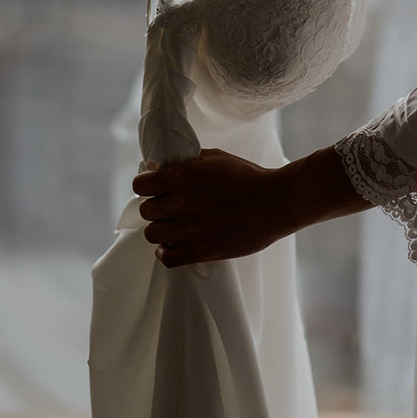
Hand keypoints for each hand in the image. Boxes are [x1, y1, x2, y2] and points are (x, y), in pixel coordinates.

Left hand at [133, 149, 295, 267]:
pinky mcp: (202, 250)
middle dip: (155, 209)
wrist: (276, 202)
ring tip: (172, 228)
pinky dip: (166, 253)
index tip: (153, 189)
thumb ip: (188, 161)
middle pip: (146, 212)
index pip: (141, 185)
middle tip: (169, 209)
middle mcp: (182, 203)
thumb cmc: (249, 177)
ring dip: (160, 230)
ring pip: (152, 235)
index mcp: (183, 177)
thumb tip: (165, 167)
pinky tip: (173, 246)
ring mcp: (191, 229)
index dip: (146, 186)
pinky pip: (167, 258)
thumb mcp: (217, 158)